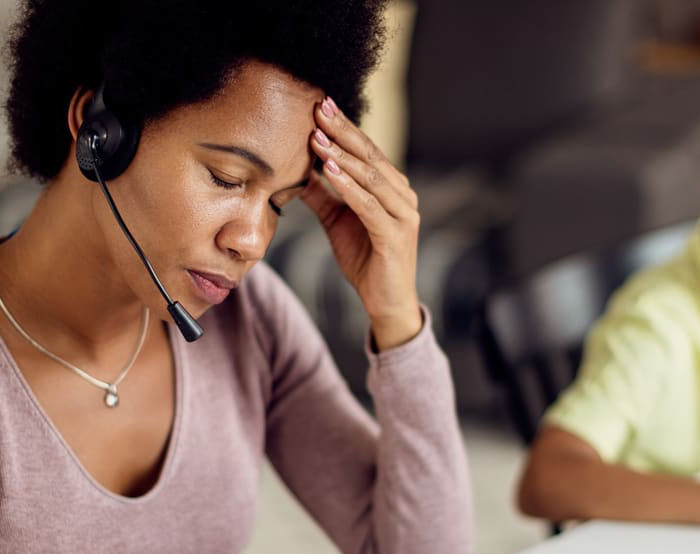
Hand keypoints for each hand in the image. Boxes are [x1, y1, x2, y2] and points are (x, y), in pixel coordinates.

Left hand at [300, 97, 421, 350]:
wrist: (385, 302)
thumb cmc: (365, 259)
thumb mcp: (336, 220)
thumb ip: (322, 194)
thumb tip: (296, 169)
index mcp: (391, 187)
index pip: (365, 150)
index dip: (342, 127)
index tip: (318, 105)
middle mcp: (403, 195)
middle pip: (370, 156)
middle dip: (343, 131)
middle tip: (318, 108)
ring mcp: (403, 215)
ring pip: (371, 178)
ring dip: (343, 156)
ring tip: (317, 139)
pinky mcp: (396, 236)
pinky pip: (370, 206)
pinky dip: (350, 187)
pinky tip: (330, 171)